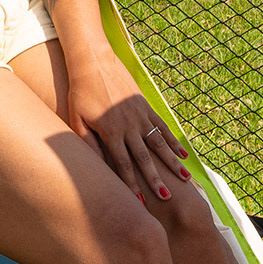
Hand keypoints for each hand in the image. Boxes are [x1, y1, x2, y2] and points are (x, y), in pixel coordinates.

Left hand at [63, 48, 191, 206]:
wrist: (94, 61)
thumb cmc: (81, 92)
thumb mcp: (77, 119)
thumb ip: (88, 142)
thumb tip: (96, 165)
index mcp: (111, 132)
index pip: (123, 164)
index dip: (131, 184)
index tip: (139, 202)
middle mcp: (129, 125)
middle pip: (144, 158)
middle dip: (155, 179)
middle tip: (167, 198)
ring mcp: (140, 115)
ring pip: (159, 143)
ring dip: (171, 162)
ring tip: (185, 179)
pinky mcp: (146, 106)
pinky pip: (163, 126)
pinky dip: (173, 141)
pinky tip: (183, 154)